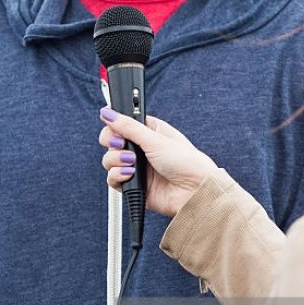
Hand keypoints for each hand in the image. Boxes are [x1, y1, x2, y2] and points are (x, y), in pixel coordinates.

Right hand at [99, 108, 217, 217]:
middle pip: (111, 142)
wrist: (195, 191)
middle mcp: (141, 149)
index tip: (115, 129)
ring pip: (109, 161)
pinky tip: (130, 175)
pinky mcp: (134, 186)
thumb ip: (128, 127)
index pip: (120, 124)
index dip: (113, 126)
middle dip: (113, 144)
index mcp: (148, 131)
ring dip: (116, 161)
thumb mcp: (155, 139)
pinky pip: (113, 180)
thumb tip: (108, 113)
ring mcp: (136, 168)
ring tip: (132, 163)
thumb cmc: (187, 162)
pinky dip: (117, 177)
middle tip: (121, 145)